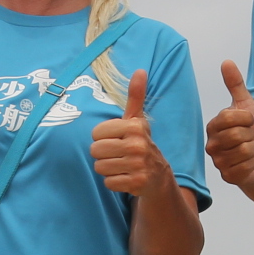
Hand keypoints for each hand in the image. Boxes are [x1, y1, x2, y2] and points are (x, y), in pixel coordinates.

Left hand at [90, 68, 170, 195]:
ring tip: (121, 166)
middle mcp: (138, 145)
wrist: (158, 176)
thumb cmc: (140, 144)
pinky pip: (108, 183)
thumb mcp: (137, 120)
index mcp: (135, 127)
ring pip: (100, 167)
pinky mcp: (137, 183)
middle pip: (95, 150)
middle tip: (118, 155)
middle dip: (103, 154)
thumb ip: (135, 96)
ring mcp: (138, 165)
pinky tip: (126, 177)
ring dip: (108, 168)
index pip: (96, 133)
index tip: (117, 140)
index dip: (103, 138)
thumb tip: (140, 70)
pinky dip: (114, 182)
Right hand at [205, 60, 253, 187]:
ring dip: (253, 149)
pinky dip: (253, 163)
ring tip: (249, 149)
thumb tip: (226, 61)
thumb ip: (236, 84)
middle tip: (249, 138)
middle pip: (237, 135)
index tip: (248, 121)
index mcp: (213, 126)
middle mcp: (211, 145)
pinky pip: (246, 167)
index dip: (246, 118)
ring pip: (244, 151)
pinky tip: (250, 162)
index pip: (229, 117)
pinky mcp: (228, 177)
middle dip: (251, 135)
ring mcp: (219, 162)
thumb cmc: (252, 129)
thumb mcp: (247, 104)